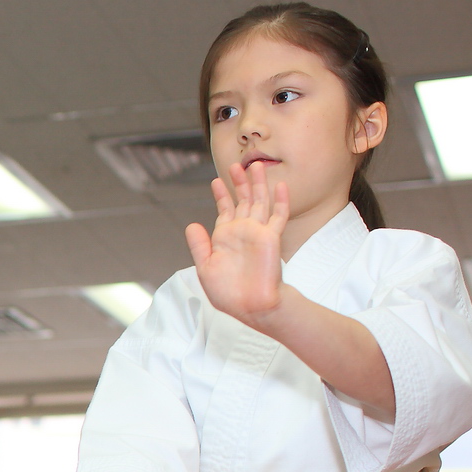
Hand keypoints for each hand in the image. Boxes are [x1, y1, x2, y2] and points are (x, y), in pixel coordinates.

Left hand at [186, 161, 287, 328]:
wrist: (250, 305)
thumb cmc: (228, 293)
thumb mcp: (205, 268)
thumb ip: (199, 245)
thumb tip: (191, 225)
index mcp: (225, 237)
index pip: (224, 210)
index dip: (221, 195)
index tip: (216, 182)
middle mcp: (242, 231)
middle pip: (242, 200)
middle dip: (238, 183)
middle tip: (235, 165)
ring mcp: (258, 232)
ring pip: (259, 202)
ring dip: (257, 184)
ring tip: (256, 165)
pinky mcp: (272, 237)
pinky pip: (278, 215)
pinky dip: (280, 200)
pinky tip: (280, 185)